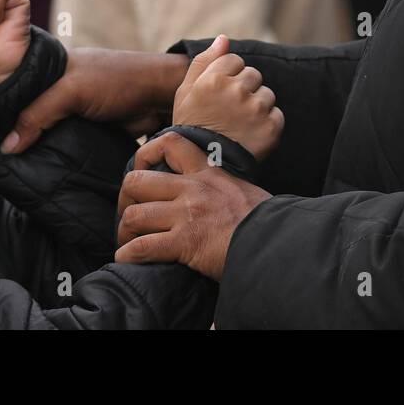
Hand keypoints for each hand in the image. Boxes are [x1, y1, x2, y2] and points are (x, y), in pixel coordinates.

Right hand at [1, 47, 189, 153]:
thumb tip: (7, 146)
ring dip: (39, 148)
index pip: (16, 89)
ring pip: (49, 132)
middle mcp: (62, 88)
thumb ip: (39, 114)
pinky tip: (44, 172)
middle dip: (17, 133)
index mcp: (52, 69)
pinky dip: (58, 155)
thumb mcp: (72, 91)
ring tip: (14, 171)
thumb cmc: (119, 80)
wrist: (162, 96)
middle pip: (31, 113)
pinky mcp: (92, 130)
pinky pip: (67, 144)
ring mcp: (77, 110)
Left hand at [115, 132, 270, 280]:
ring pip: (134, 215)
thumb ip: (223, 189)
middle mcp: (192, 189)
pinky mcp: (185, 242)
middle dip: (125, 200)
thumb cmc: (267, 222)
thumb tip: (217, 201)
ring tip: (128, 243)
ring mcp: (187, 214)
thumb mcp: (244, 191)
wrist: (278, 241)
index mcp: (208, 173)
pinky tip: (127, 261)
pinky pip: (142, 247)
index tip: (143, 172)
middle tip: (129, 216)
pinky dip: (128, 255)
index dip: (146, 154)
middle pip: (137, 181)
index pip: (170, 144)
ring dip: (125, 232)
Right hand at [172, 35, 282, 160]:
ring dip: (257, 105)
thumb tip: (224, 38)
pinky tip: (251, 134)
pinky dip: (267, 123)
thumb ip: (204, 61)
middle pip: (253, 75)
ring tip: (240, 124)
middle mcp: (237, 91)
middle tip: (230, 111)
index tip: (220, 95)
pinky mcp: (272, 127)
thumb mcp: (186, 92)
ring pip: (266, 94)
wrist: (205, 165)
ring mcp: (256, 109)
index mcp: (215, 79)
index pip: (235, 60)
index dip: (227, 77)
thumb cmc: (192, 126)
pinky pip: (277, 114)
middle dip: (244, 89)